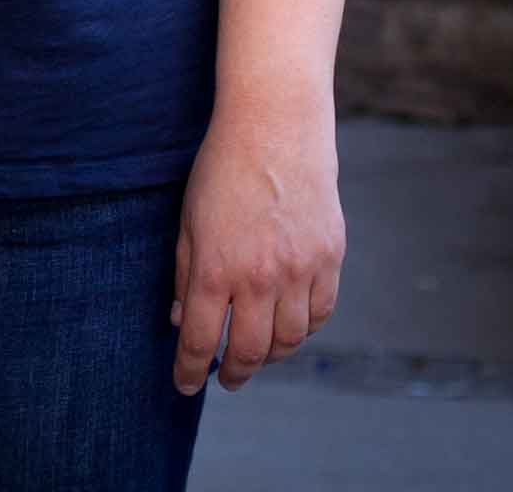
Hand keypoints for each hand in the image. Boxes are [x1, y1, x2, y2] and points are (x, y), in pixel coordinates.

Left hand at [172, 91, 342, 393]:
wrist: (275, 128)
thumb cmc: (222, 171)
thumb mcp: (188, 221)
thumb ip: (185, 275)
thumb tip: (182, 321)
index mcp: (216, 268)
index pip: (200, 340)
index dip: (189, 370)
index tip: (185, 384)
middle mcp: (259, 277)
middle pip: (250, 351)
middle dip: (234, 372)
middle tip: (226, 378)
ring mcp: (300, 270)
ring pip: (290, 340)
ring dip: (272, 355)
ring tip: (257, 354)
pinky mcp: (330, 258)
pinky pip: (320, 313)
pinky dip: (304, 328)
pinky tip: (289, 325)